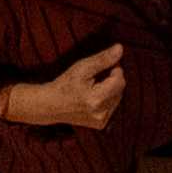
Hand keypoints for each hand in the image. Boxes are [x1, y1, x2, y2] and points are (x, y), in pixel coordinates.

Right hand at [6, 44, 125, 129]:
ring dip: (110, 89)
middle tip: (95, 76)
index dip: (114, 69)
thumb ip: (103, 59)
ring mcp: (101, 121)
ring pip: (118, 97)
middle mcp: (100, 113)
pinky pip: (112, 106)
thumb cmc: (65, 84)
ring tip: (92, 87)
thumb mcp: (82, 67)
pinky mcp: (100, 124)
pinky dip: (107, 99)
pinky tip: (93, 97)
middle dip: (112, 79)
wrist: (51, 105)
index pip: (119, 80)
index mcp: (96, 99)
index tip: (103, 66)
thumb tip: (120, 48)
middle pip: (120, 89)